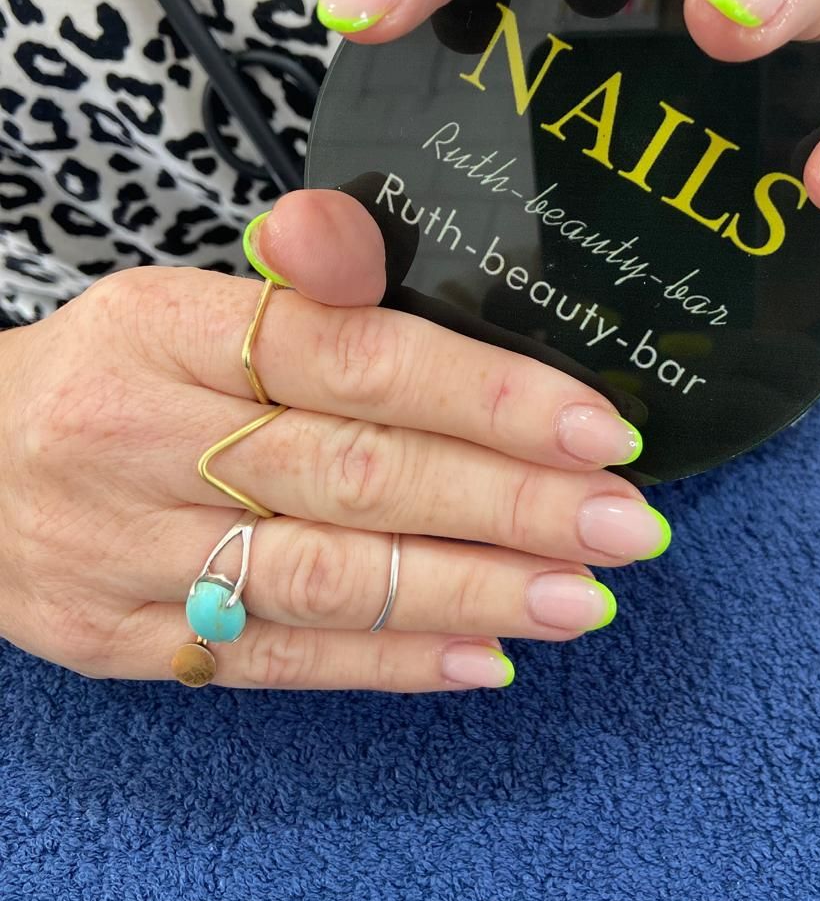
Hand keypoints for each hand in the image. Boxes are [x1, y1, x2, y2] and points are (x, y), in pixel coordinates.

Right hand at [0, 191, 664, 690]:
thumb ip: (294, 279)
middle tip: (625, 525)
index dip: (484, 397)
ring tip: (582, 600)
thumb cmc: (112, 375)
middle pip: (354, 475)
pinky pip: (274, 659)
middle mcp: (141, 440)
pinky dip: (389, 661)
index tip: (596, 429)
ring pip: (325, 578)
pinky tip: (487, 657)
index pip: (352, 359)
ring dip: (468, 590)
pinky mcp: (123, 642)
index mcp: (166, 329)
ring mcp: (125, 553)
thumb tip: (352, 239)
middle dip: (507, 504)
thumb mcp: (183, 299)